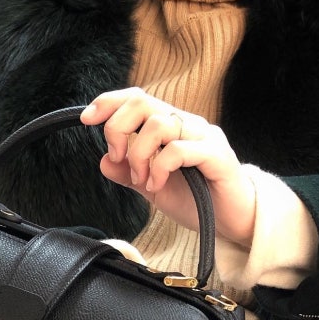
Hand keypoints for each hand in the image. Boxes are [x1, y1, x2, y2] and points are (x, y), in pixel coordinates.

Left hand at [80, 88, 255, 246]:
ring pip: (159, 124)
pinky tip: (156, 186)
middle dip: (119, 128)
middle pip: (143, 102)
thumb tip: (103, 160)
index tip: (86, 119)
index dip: (109, 102)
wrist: (232, 221)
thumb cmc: (198, 200)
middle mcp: (187, 124)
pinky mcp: (217, 155)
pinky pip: (178, 149)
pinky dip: (158, 168)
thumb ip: (129, 173)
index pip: (137, 98)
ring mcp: (204, 137)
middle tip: (118, 158)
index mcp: (171, 126)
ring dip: (139, 155)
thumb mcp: (153, 187)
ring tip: (142, 181)